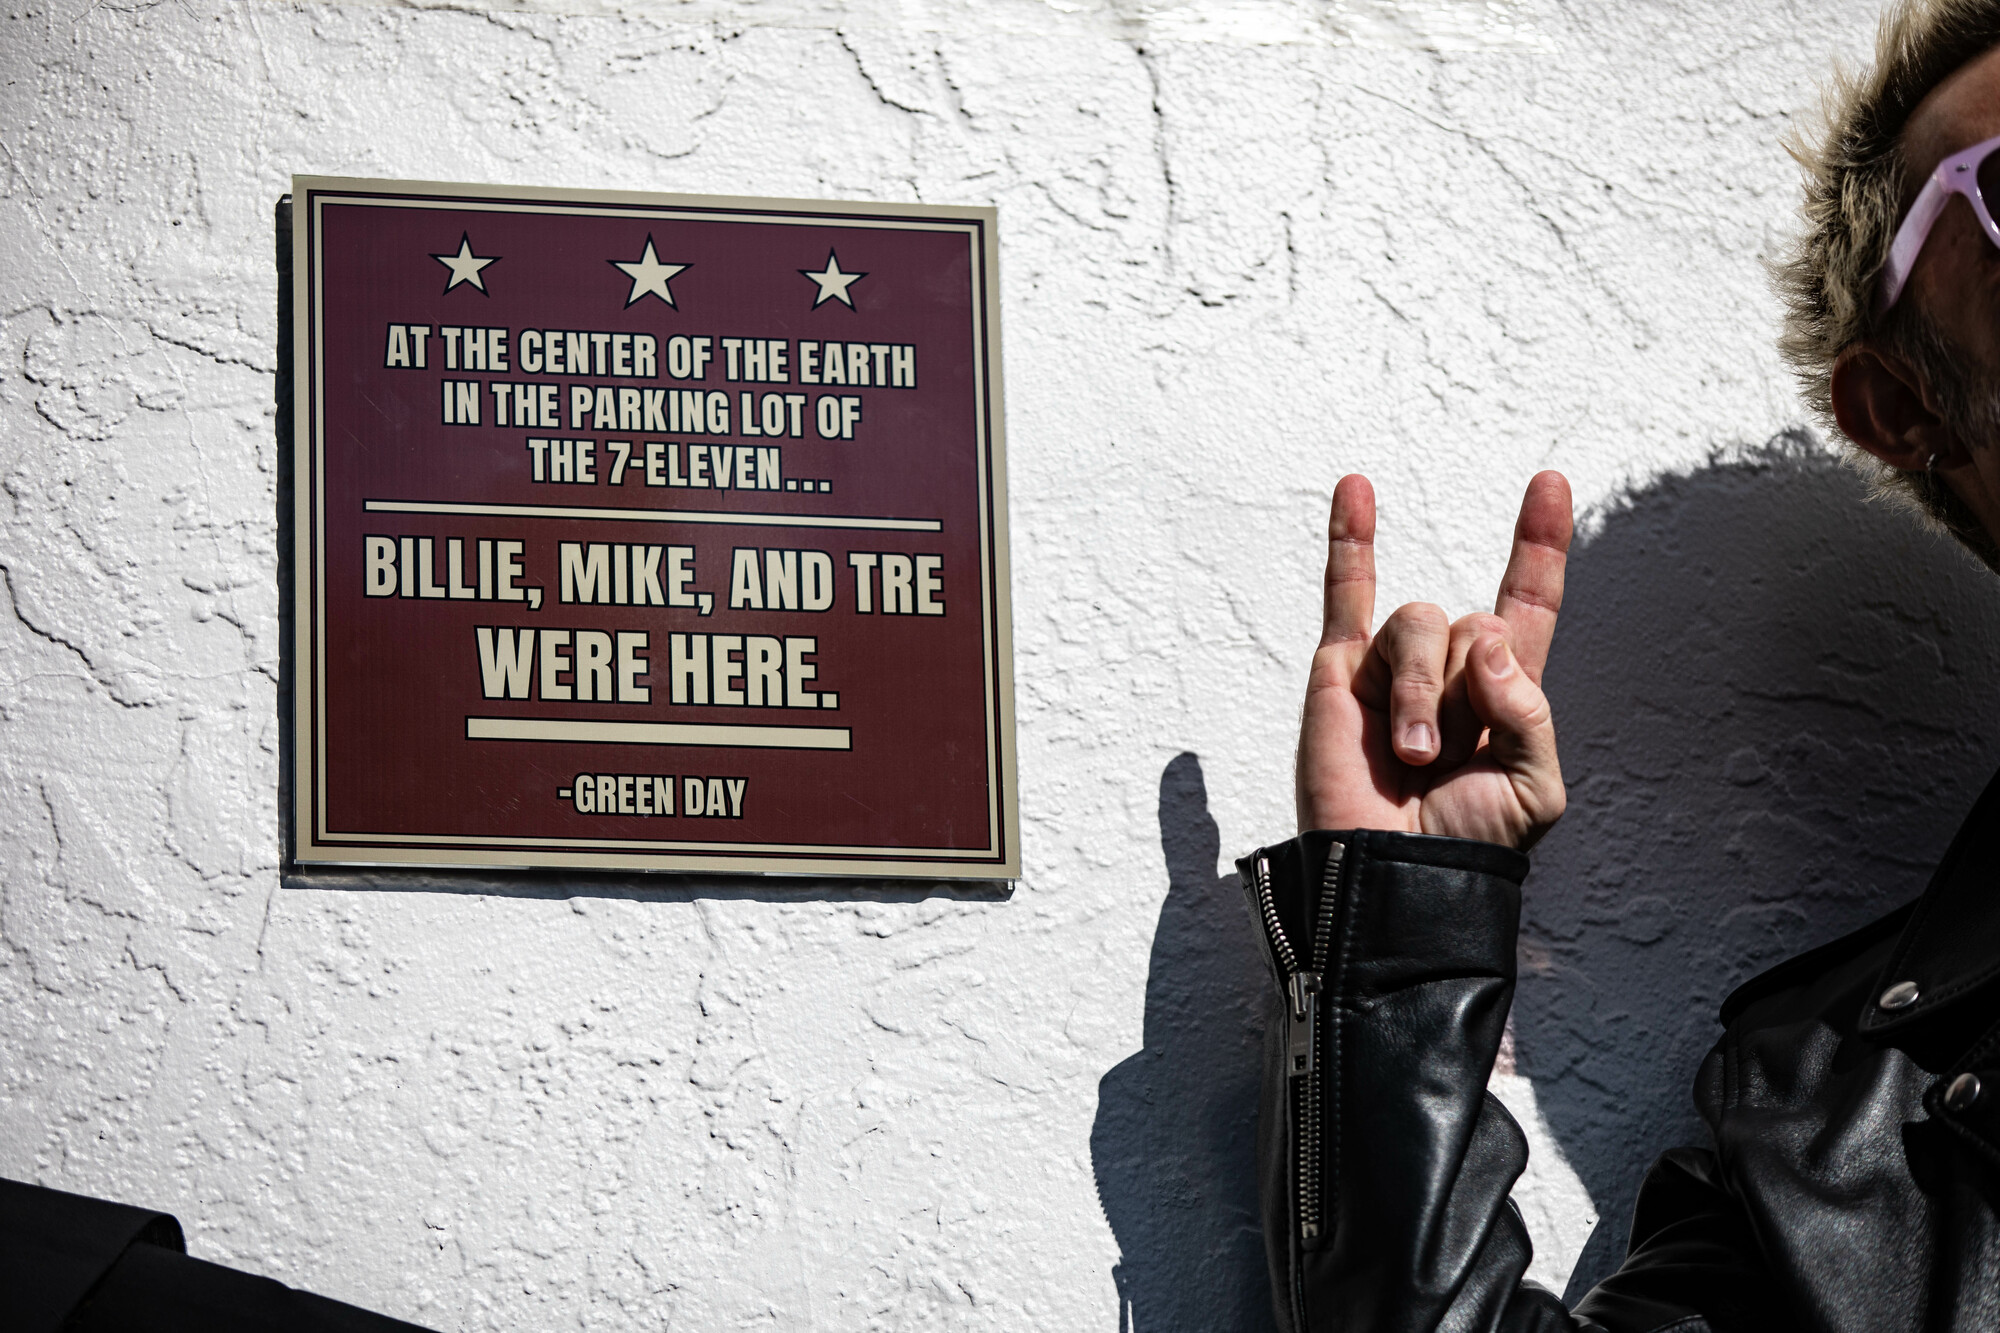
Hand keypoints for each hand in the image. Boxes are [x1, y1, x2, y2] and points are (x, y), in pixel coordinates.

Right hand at [1295, 472, 1572, 848]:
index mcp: (1504, 692)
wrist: (1392, 878)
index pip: (1527, 603)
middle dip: (1465, 690)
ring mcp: (1392, 666)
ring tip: (1411, 753)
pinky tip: (1356, 487)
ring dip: (1420, 691)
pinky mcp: (1340, 670)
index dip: (1540, 546)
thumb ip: (1529, 710)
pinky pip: (1345, 592)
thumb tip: (1486, 639)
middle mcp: (1449, 670)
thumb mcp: (1534, 788)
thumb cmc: (1465, 844)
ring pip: (1419, 623)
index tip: (1548, 484)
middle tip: (1445, 758)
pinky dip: (1349, 537)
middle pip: (1472, 623)